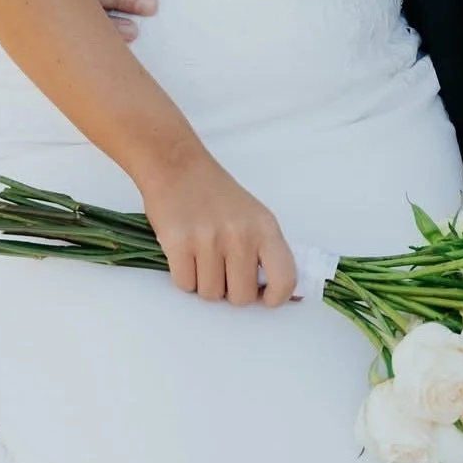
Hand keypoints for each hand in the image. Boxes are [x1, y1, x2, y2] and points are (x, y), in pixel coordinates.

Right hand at [139, 148, 297, 308]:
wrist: (177, 166)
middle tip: (222, 268)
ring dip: (204, 282)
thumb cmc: (215, 194)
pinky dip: (184, 276)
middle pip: (242, 297)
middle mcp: (240, 235)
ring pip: (211, 294)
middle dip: (230, 291)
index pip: (285, 278)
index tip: (264, 296)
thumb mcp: (252, 216)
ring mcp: (209, 240)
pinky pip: (185, 285)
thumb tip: (279, 293)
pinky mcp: (179, 244)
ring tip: (201, 255)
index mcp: (265, 228)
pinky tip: (185, 253)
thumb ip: (265, 251)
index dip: (275, 297)